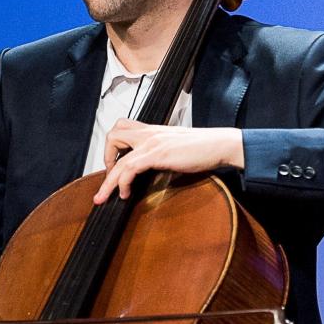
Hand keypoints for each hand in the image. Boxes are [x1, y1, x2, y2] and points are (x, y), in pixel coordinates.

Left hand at [93, 120, 243, 203]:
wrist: (219, 144)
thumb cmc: (202, 147)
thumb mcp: (175, 145)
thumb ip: (160, 151)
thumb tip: (150, 166)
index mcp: (152, 130)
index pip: (122, 127)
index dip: (113, 146)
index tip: (115, 166)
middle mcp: (149, 133)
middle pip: (113, 135)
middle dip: (105, 157)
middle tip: (111, 176)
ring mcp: (152, 143)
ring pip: (118, 158)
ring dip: (108, 180)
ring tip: (105, 196)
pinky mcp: (157, 154)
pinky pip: (129, 168)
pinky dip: (122, 183)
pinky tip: (125, 193)